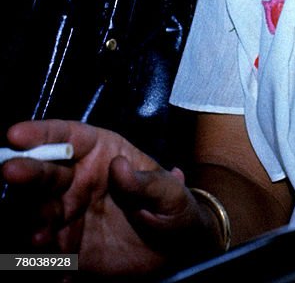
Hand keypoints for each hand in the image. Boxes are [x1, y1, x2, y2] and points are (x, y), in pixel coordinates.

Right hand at [2, 120, 213, 275]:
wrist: (175, 256)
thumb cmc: (174, 212)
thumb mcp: (171, 195)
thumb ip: (147, 182)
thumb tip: (119, 166)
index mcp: (103, 155)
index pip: (70, 138)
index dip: (43, 134)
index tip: (17, 135)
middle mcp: (78, 181)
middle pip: (46, 173)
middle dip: (26, 172)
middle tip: (10, 171)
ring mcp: (68, 215)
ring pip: (38, 213)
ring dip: (33, 221)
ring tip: (40, 237)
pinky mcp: (65, 250)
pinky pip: (44, 253)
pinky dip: (41, 258)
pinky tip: (52, 264)